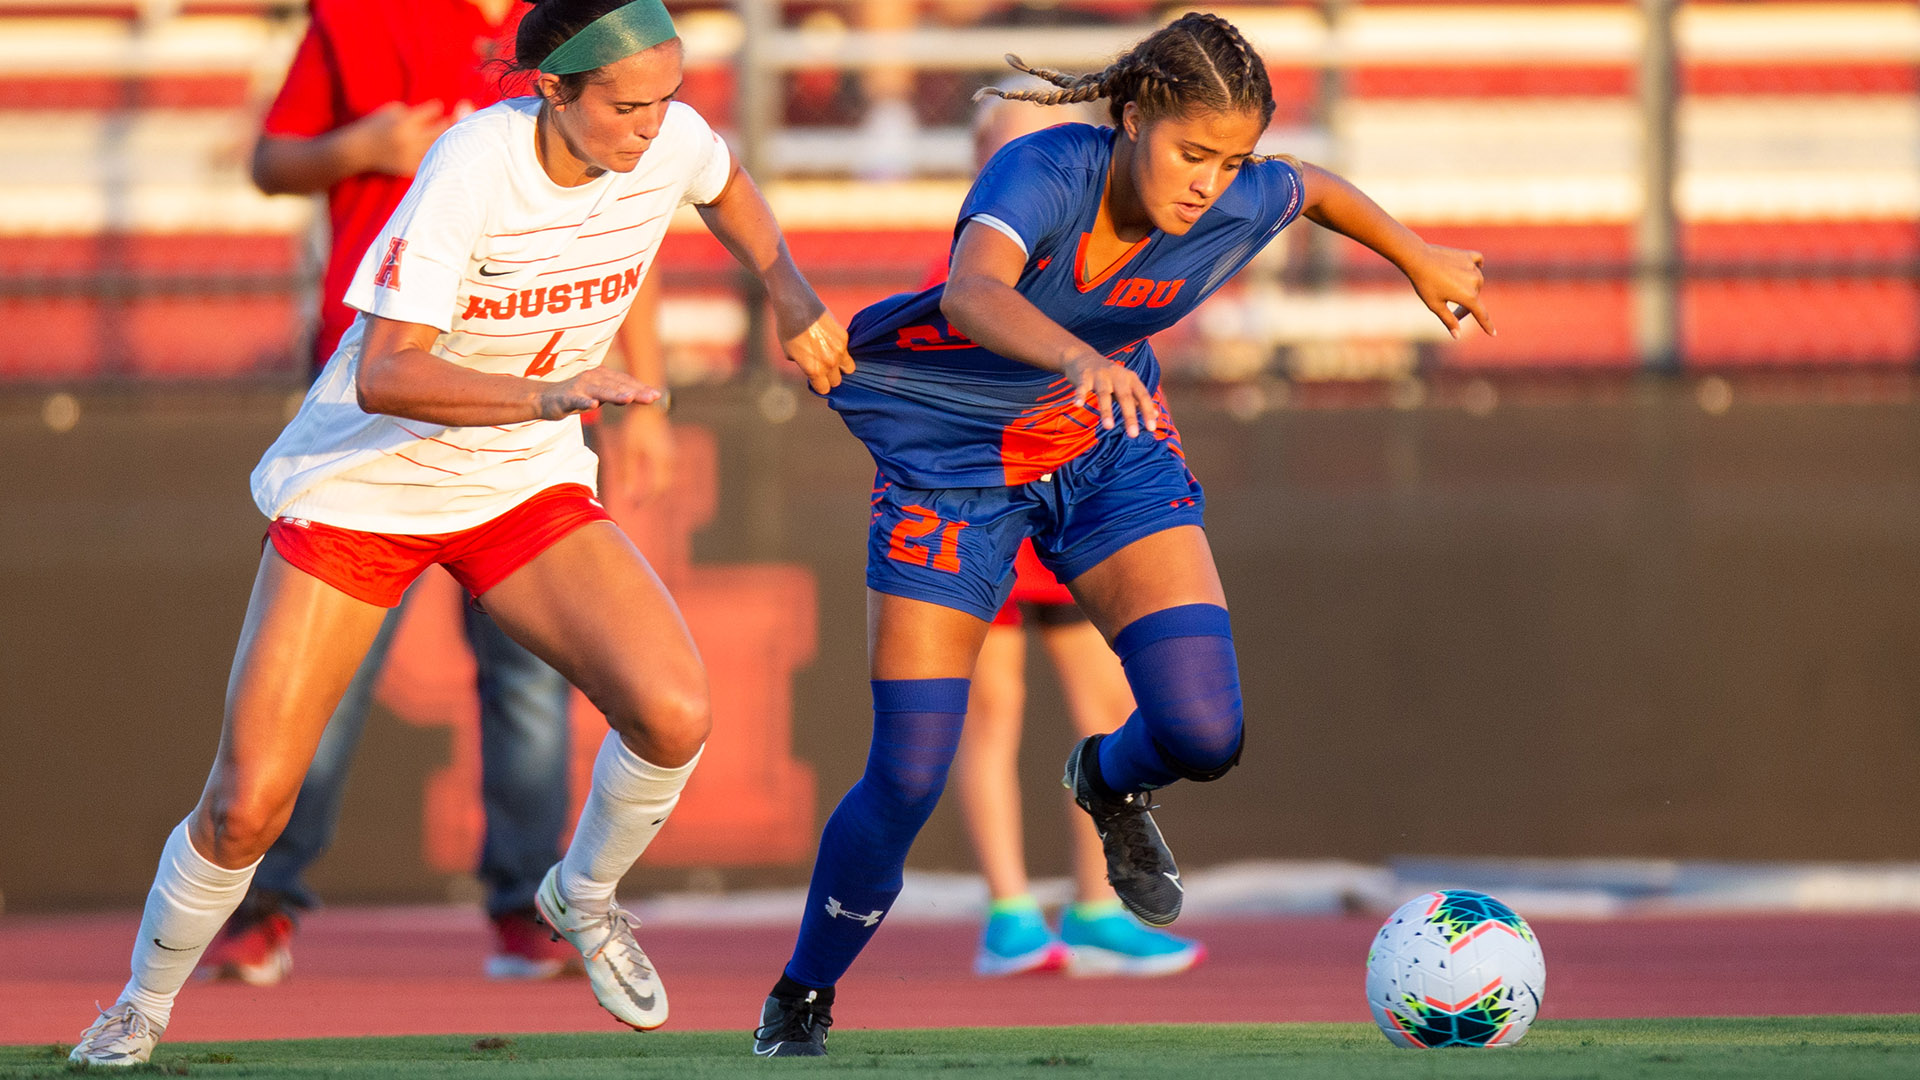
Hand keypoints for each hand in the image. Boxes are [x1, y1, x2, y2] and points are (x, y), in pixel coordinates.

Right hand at [344, 101, 453, 177]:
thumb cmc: (376, 126)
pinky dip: (439, 156)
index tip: (439, 105)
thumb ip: (413, 110)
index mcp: (404, 122)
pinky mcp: (410, 169)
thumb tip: (438, 110)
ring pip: (439, 149)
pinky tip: (444, 151)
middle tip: (455, 118)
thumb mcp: (391, 110)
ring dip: (450, 141)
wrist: (359, 151)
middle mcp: (410, 140)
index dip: (437, 108)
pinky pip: (431, 163)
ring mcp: (410, 156)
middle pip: (440, 131)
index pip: (431, 111)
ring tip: (456, 134)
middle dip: (451, 123)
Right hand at [535, 368, 657, 419]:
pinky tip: (593, 405)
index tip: (658, 396)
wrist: (546, 398)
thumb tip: (635, 397)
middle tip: (652, 398)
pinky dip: (585, 402)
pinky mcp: (566, 398)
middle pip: (617, 386)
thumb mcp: (599, 395)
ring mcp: (579, 387)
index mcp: (602, 376)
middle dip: (635, 392)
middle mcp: (593, 378)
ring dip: (614, 395)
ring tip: (629, 399)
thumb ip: (616, 395)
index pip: (625, 382)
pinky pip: (576, 400)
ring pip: (600, 392)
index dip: (641, 388)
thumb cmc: (577, 396)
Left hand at [603, 405, 675, 505]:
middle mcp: (672, 459)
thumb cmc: (635, 426)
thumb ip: (628, 475)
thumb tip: (628, 496)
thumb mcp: (628, 451)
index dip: (646, 500)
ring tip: (641, 496)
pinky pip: (666, 471)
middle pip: (664, 486)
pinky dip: (657, 479)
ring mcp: (673, 454)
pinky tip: (645, 481)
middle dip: (652, 497)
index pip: (657, 489)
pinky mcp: (670, 450)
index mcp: (662, 460)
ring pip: (666, 479)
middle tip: (637, 505)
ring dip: (655, 489)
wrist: (648, 405)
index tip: (634, 507)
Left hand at [780, 310, 854, 394]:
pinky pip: (847, 351)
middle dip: (830, 377)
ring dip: (841, 366)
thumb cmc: (788, 328)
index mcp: (814, 370)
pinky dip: (841, 350)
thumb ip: (803, 364)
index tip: (816, 380)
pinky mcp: (844, 336)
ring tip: (832, 358)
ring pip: (848, 368)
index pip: (824, 389)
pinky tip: (830, 340)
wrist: (797, 306)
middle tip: (823, 368)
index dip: (819, 385)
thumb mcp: (790, 352)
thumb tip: (809, 365)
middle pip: (837, 381)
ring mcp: (839, 350)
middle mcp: (829, 363)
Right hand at [1064, 353, 1157, 437]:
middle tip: (1133, 434)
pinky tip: (1078, 405)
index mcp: (1130, 379)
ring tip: (1108, 427)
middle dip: (1129, 416)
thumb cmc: (1109, 377)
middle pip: (1125, 397)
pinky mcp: (1084, 376)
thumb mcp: (1126, 385)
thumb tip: (1157, 415)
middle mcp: (1117, 375)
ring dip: (1106, 410)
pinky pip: (1082, 387)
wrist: (1084, 357)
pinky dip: (1080, 395)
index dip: (1147, 411)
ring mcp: (1100, 375)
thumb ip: (1139, 400)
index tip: (1151, 429)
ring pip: (1104, 394)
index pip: (1142, 395)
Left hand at [1404, 244, 1495, 338]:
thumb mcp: (1435, 305)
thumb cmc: (1425, 284)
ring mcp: (1473, 267)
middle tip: (1448, 305)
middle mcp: (1475, 282)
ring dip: (1467, 286)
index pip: (1482, 314)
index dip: (1487, 325)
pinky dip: (1475, 267)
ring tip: (1449, 285)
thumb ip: (1449, 320)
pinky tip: (1468, 269)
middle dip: (1464, 304)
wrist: (1418, 259)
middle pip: (1475, 298)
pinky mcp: (1469, 256)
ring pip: (1475, 282)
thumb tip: (1457, 336)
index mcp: (1468, 297)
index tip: (1493, 333)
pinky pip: (1478, 262)